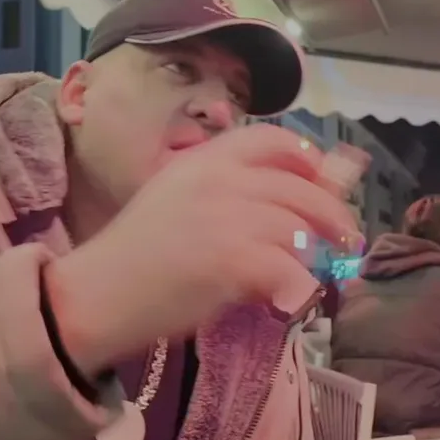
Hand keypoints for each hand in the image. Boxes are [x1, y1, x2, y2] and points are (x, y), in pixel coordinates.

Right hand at [47, 125, 361, 374]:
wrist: (94, 296)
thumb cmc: (132, 256)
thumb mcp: (176, 201)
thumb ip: (229, 193)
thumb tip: (287, 198)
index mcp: (202, 161)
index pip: (272, 140)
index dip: (307, 158)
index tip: (322, 180)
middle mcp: (218, 180)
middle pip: (300, 187)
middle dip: (332, 214)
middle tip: (345, 238)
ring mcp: (226, 218)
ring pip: (300, 228)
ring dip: (319, 253)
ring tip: (322, 272)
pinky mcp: (232, 260)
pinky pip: (289, 269)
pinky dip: (298, 286)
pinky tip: (292, 299)